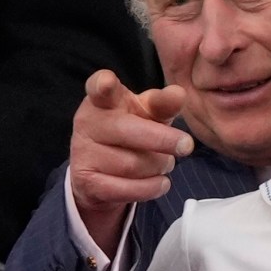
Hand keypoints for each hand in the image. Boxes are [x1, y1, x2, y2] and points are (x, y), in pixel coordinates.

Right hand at [70, 70, 193, 253]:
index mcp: (103, 100)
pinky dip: (150, 188)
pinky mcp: (85, 181)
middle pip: (128, 130)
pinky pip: (125, 189)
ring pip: (132, 164)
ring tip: (164, 163)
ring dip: (159, 166)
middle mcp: (87, 122)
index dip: (103, 84)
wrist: (102, 169)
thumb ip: (163, 103)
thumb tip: (179, 94)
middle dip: (162, 139)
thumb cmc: (132, 129)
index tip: (107, 81)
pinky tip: (161, 183)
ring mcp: (83, 152)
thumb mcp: (148, 113)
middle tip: (187, 145)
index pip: (99, 87)